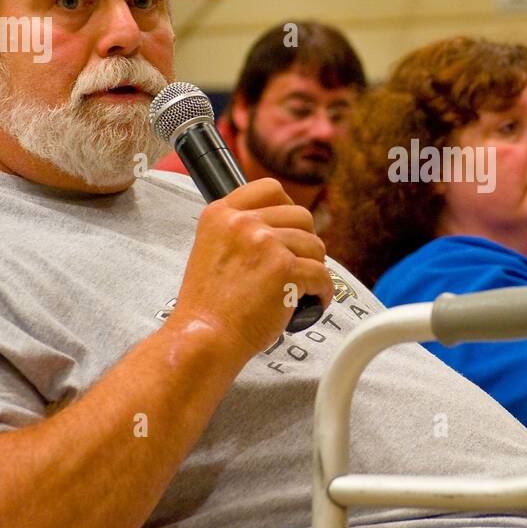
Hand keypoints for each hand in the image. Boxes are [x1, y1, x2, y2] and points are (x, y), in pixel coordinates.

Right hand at [167, 179, 333, 356]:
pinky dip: (322, 292)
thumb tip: (279, 227)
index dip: (287, 208)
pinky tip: (311, 302)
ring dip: (314, 267)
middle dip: (305, 241)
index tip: (289, 227)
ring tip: (302, 287)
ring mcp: (265, 244)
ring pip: (315, 245)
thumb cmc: (208, 307)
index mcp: (221, 214)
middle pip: (300, 215)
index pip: (269, 189)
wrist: (203, 338)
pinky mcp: (285, 269)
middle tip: (298, 263)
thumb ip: (239, 232)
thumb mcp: (211, 250)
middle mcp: (242, 223)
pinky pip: (322, 275)